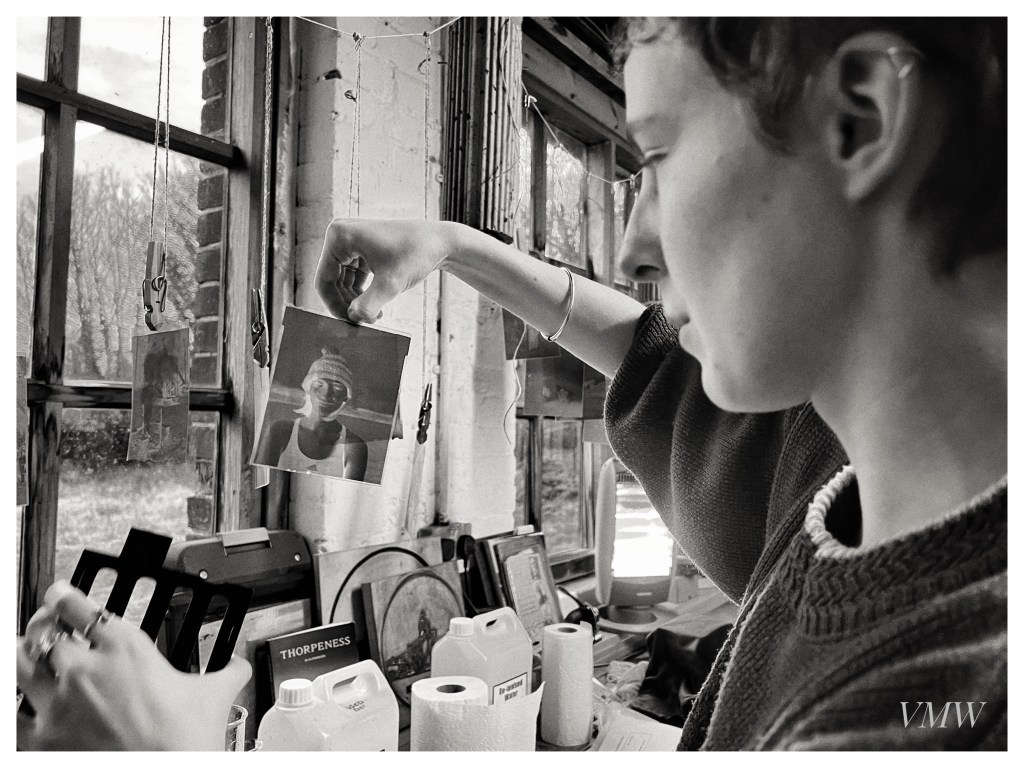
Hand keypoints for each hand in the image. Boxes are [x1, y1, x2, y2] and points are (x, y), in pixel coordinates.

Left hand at [17, 581, 250, 750]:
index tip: (62, 594)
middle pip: (42, 631)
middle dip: (42, 625)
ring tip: (27, 654)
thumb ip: (228, 671)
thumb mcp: (216, 696)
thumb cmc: (184, 743)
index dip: (64, 594)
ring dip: (22, 655)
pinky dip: (17, 705)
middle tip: (46, 626)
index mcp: (126, 649)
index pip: (78, 606)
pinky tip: (25, 704)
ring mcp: (58, 706)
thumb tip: (239, 664)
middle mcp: (85, 671)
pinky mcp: (42, 742)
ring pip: (18, 664)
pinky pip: (13, 715)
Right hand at [316, 218, 460, 322]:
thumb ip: (368, 304)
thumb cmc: (416, 254)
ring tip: (375, 317)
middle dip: (347, 304)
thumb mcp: (391, 283)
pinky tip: (377, 308)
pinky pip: (353, 276)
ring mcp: (350, 241)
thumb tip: (353, 320)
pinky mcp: (361, 248)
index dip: (335, 306)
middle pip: (331, 281)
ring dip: (355, 301)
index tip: (352, 324)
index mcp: (338, 236)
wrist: (439, 241)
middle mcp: (340, 234)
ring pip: (341, 282)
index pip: (324, 280)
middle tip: (365, 323)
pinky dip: (362, 293)